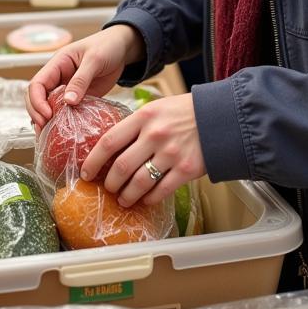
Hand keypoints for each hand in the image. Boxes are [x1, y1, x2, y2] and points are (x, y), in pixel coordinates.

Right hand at [26, 25, 144, 129]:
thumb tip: (67, 102)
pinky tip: (65, 133)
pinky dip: (63, 121)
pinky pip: (66, 111)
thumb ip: (81, 80)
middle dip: (37, 113)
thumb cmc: (107, 46)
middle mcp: (58, 77)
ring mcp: (67, 89)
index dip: (37, 101)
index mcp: (57, 64)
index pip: (37, 83)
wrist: (122, 48)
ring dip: (46, 120)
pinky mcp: (78, 98)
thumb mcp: (94, 60)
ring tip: (49, 136)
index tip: (47, 115)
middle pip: (37, 97)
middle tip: (45, 129)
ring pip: (49, 106)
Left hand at [81, 94, 205, 207]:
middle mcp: (155, 134)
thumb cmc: (184, 112)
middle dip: (110, 183)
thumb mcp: (156, 108)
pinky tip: (145, 199)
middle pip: (121, 166)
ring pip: (139, 182)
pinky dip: (150, 198)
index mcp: (143, 116)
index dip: (93, 160)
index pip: (109, 141)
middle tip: (108, 188)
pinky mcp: (186, 169)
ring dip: (127, 195)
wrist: (221, 116)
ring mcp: (171, 153)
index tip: (86, 172)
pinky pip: (161, 190)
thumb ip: (135, 125)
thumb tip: (111, 146)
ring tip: (123, 199)